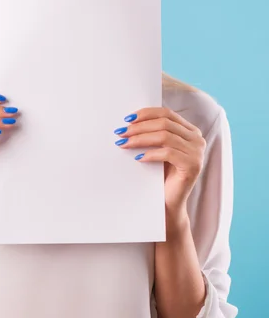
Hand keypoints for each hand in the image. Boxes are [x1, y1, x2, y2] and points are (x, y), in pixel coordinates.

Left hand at [114, 107, 205, 226]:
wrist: (168, 204)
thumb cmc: (160, 176)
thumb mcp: (157, 149)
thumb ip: (153, 133)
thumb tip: (129, 121)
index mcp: (190, 131)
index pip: (167, 113)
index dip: (146, 113)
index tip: (127, 119)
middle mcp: (197, 139)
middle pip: (164, 123)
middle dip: (140, 126)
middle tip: (121, 133)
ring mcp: (197, 152)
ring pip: (164, 136)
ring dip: (141, 138)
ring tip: (125, 144)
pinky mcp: (193, 165)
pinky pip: (168, 153)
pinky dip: (150, 154)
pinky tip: (138, 158)